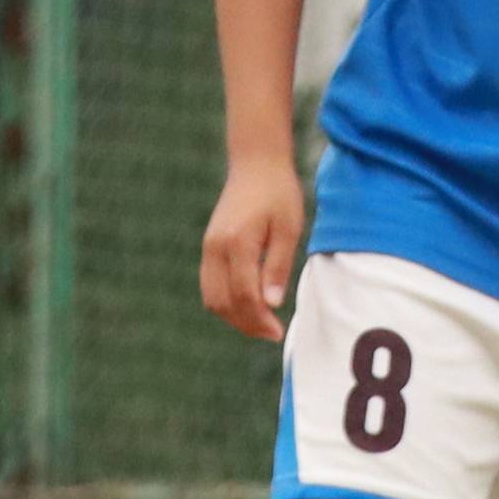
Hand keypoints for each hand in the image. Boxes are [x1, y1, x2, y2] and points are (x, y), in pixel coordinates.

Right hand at [201, 149, 308, 339]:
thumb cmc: (279, 194)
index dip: (260, 319)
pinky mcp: (209, 247)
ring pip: (211, 298)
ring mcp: (208, 248)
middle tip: (273, 333)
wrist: (256, 165)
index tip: (279, 332)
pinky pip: (211, 285)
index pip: (244, 294)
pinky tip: (250, 306)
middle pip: (223, 302)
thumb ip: (278, 267)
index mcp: (237, 242)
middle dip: (246, 324)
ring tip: (262, 324)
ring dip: (235, 317)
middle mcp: (216, 248)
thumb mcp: (289, 228)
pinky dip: (227, 302)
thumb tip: (272, 304)